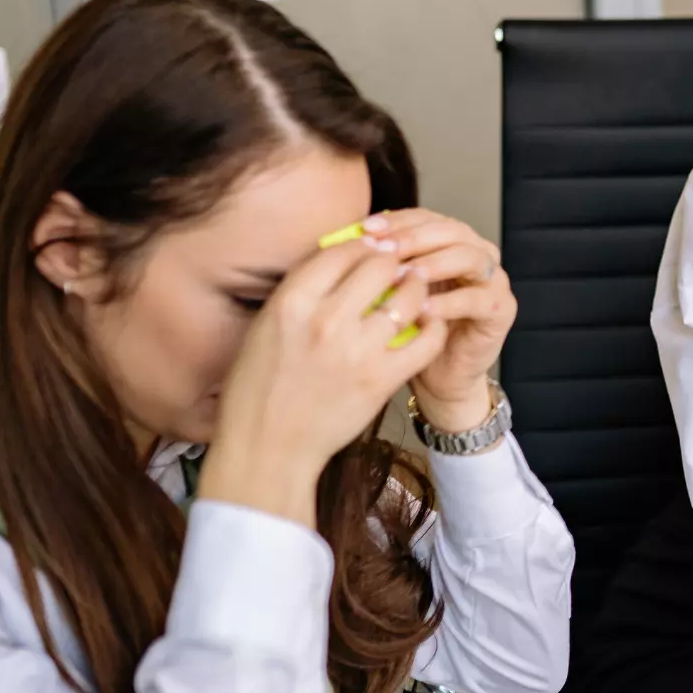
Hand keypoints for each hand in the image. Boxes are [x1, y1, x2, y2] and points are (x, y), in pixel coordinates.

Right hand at [202, 235, 448, 524]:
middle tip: (399, 267)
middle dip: (394, 261)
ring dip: (416, 289)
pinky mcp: (382, 379)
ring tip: (415, 291)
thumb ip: (302, 292)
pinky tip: (427, 324)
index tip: (373, 248)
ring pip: (409, 296)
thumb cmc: (259, 388)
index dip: (363, 245)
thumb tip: (339, 257)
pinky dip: (433, 326)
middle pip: (381, 264)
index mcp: (290, 302)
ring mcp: (357, 350)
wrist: (267, 448)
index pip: (341, 250)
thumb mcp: (265, 327)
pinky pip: (427, 339)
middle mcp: (325, 320)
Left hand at [365, 210, 516, 433]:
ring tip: (405, 276)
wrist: (438, 377)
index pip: (425, 217)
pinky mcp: (502, 310)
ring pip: (470, 257)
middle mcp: (476, 254)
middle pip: (451, 230)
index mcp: (450, 243)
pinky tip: (422, 310)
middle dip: (415, 238)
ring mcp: (493, 280)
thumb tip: (344, 240)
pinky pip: (478, 299)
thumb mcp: (390, 293)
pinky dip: (449, 302)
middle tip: (386, 250)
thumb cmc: (410, 333)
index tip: (366, 230)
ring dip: (435, 263)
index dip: (397, 220)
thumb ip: (378, 265)